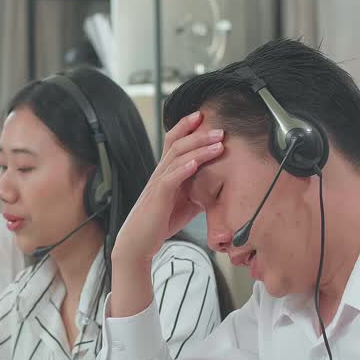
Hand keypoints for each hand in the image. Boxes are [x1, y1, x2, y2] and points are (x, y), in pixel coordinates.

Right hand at [111, 111, 223, 265]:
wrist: (139, 243)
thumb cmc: (161, 223)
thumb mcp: (186, 203)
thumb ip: (199, 190)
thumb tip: (220, 185)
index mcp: (165, 171)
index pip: (173, 141)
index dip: (186, 126)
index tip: (202, 115)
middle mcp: (160, 173)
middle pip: (177, 144)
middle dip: (199, 134)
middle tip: (219, 129)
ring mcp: (157, 184)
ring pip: (177, 158)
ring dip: (199, 149)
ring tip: (218, 144)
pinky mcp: (157, 198)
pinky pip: (170, 179)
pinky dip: (184, 169)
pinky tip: (196, 164)